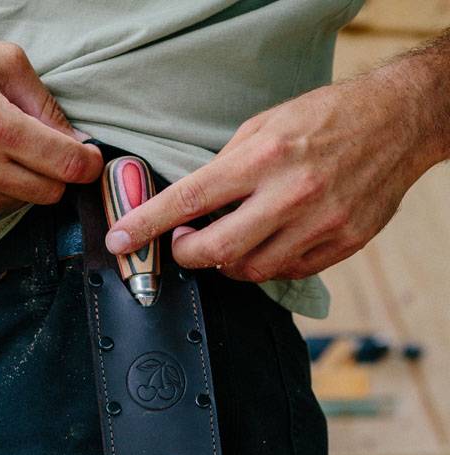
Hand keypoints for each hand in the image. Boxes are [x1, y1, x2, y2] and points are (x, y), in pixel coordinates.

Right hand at [0, 33, 102, 225]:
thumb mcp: (2, 63)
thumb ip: (46, 105)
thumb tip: (79, 143)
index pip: (66, 166)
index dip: (88, 164)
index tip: (90, 160)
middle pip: (48, 193)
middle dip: (52, 173)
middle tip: (38, 150)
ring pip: (17, 206)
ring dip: (16, 183)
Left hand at [104, 70, 434, 282]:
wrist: (397, 122)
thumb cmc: (326, 118)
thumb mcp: (266, 125)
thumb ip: (228, 167)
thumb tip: (190, 205)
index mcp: (263, 157)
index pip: (189, 199)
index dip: (148, 225)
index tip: (120, 241)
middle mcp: (289, 194)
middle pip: (215, 250)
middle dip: (187, 253)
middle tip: (182, 245)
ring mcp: (317, 224)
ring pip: (249, 271)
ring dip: (228, 262)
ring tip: (230, 239)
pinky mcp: (340, 245)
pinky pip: (286, 273)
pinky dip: (268, 263)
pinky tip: (270, 241)